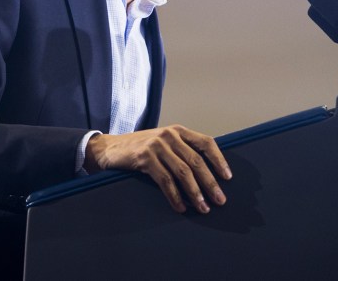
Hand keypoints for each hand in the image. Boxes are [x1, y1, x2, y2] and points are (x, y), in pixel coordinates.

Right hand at [84, 125, 231, 213]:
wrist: (109, 148)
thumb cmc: (140, 148)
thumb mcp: (163, 143)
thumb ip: (182, 150)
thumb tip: (208, 173)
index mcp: (178, 130)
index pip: (206, 142)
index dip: (219, 160)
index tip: (228, 177)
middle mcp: (169, 135)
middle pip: (196, 161)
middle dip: (210, 183)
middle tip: (219, 200)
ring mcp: (156, 145)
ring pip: (183, 172)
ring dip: (195, 193)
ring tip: (203, 208)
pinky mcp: (144, 158)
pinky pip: (165, 180)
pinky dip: (175, 196)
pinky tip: (180, 207)